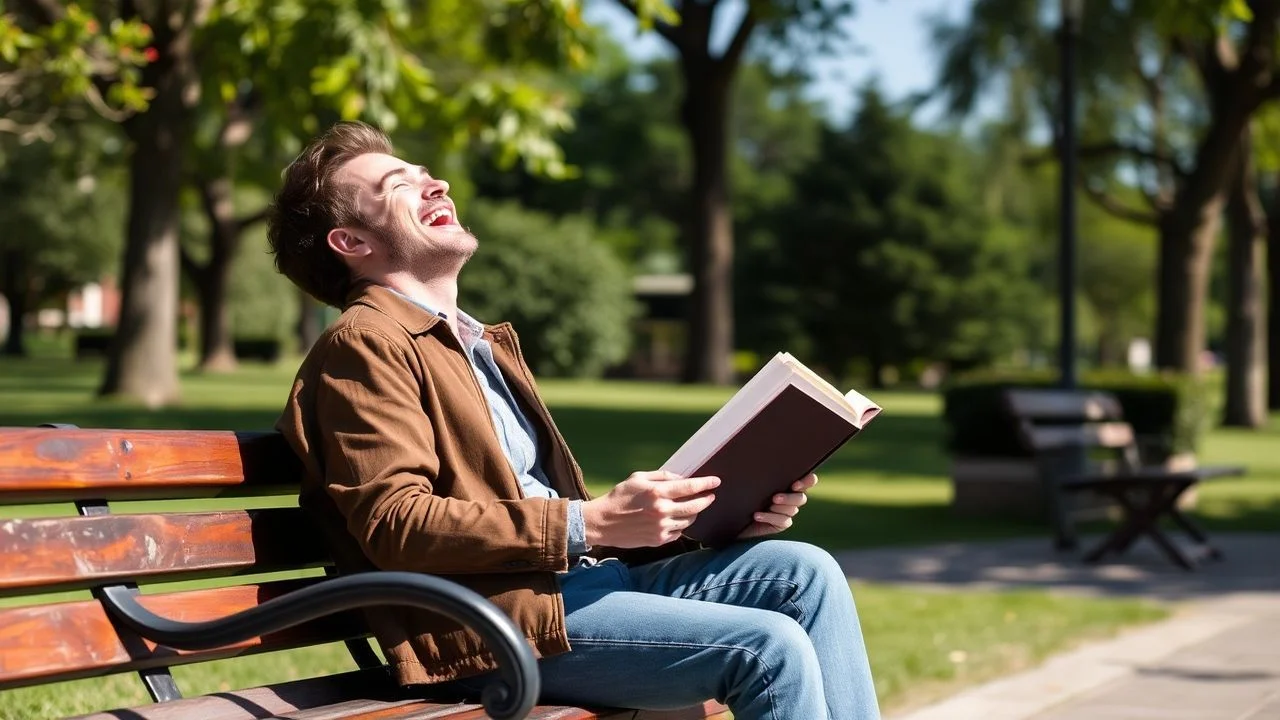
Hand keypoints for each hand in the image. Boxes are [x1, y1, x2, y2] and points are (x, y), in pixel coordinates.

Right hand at [581, 470, 719, 547]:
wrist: (602, 523)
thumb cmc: (619, 497)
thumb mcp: (637, 478)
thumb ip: (661, 477)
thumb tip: (681, 478)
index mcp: (657, 493)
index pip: (689, 487)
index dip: (705, 483)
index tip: (716, 481)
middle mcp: (661, 511)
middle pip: (695, 506)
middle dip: (706, 499)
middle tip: (710, 495)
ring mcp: (661, 528)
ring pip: (689, 521)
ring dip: (695, 513)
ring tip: (693, 507)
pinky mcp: (658, 540)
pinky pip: (678, 533)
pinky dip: (681, 525)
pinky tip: (677, 519)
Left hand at [736, 473, 817, 539]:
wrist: (732, 516)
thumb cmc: (739, 494)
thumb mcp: (747, 482)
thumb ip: (750, 474)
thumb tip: (744, 463)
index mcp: (787, 482)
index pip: (807, 480)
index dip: (807, 481)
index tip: (796, 483)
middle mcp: (790, 497)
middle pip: (801, 498)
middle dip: (790, 497)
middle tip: (775, 498)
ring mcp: (786, 512)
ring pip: (792, 509)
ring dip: (780, 507)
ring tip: (768, 505)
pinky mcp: (780, 524)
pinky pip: (783, 521)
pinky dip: (771, 517)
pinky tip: (757, 515)